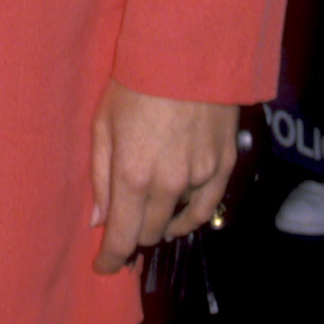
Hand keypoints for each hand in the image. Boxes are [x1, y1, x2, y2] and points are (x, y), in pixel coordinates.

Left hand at [89, 81, 239, 274]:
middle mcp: (167, 184)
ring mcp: (200, 177)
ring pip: (176, 223)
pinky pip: (206, 208)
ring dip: (158, 225)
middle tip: (121, 228)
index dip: (111, 259)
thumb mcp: (103, 125)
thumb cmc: (134, 85)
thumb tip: (99, 220)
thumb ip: (100, 177)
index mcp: (132, 175)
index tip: (103, 268)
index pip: (122, 236)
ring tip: (147, 217)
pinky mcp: (224, 166)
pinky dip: (188, 217)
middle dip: (131, 236)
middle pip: (148, 232)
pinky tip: (177, 216)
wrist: (188, 55)